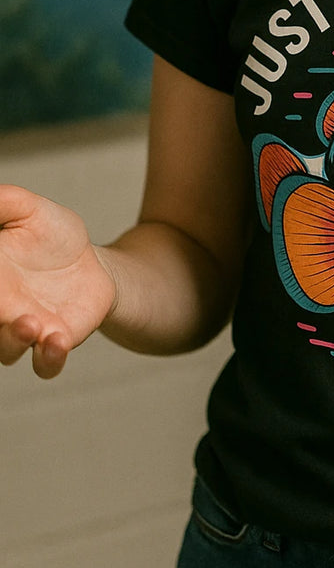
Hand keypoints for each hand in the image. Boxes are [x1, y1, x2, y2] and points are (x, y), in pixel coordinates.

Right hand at [0, 185, 116, 378]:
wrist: (91, 260)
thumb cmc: (50, 234)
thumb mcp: (27, 209)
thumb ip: (2, 202)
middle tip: (1, 305)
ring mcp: (25, 330)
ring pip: (6, 351)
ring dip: (13, 340)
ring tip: (30, 323)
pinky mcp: (56, 342)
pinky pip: (46, 365)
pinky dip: (49, 359)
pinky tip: (57, 340)